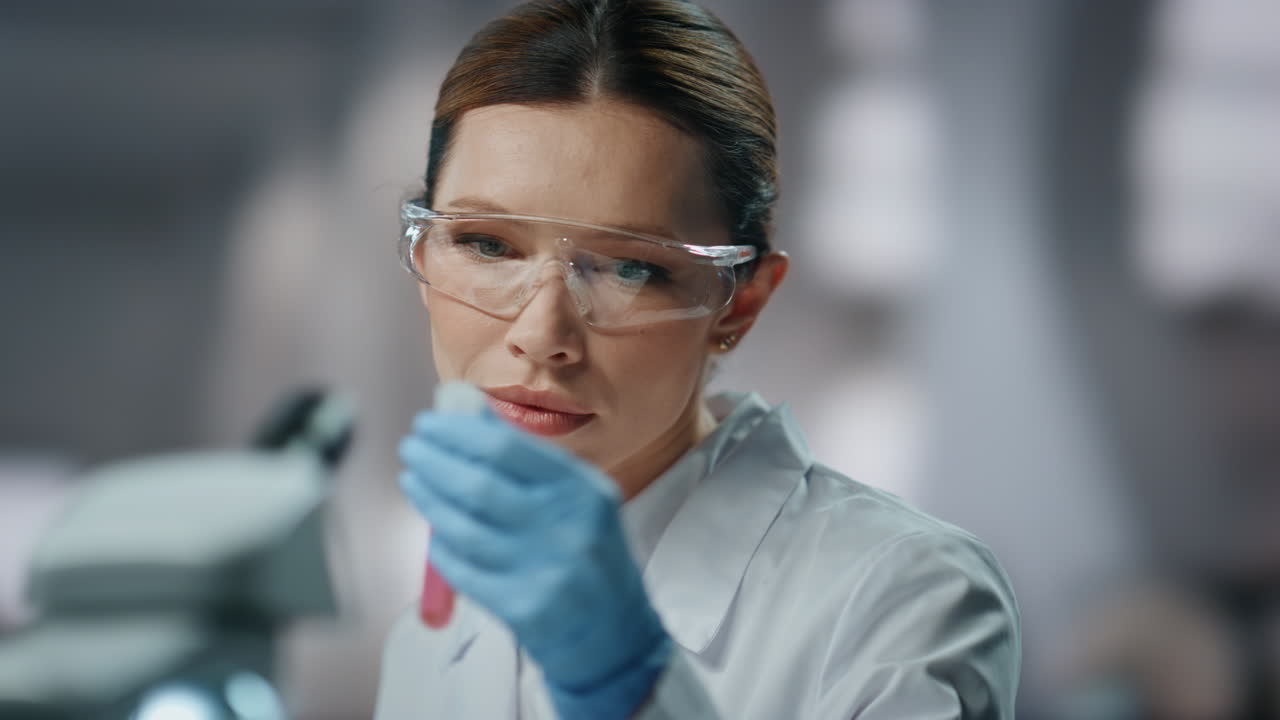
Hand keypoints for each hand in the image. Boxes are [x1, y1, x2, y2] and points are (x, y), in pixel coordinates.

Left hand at [398, 408, 670, 718]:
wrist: (618, 637)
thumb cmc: (591, 558)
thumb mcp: (578, 501)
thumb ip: (527, 460)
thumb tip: (469, 413)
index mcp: (583, 490)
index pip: (507, 448)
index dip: (458, 432)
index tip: (430, 423)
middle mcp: (567, 527)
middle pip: (479, 484)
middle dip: (434, 462)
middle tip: (412, 449)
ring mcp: (545, 570)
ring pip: (464, 528)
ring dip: (429, 500)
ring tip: (414, 482)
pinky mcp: (523, 608)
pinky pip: (463, 570)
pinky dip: (440, 548)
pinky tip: (434, 532)